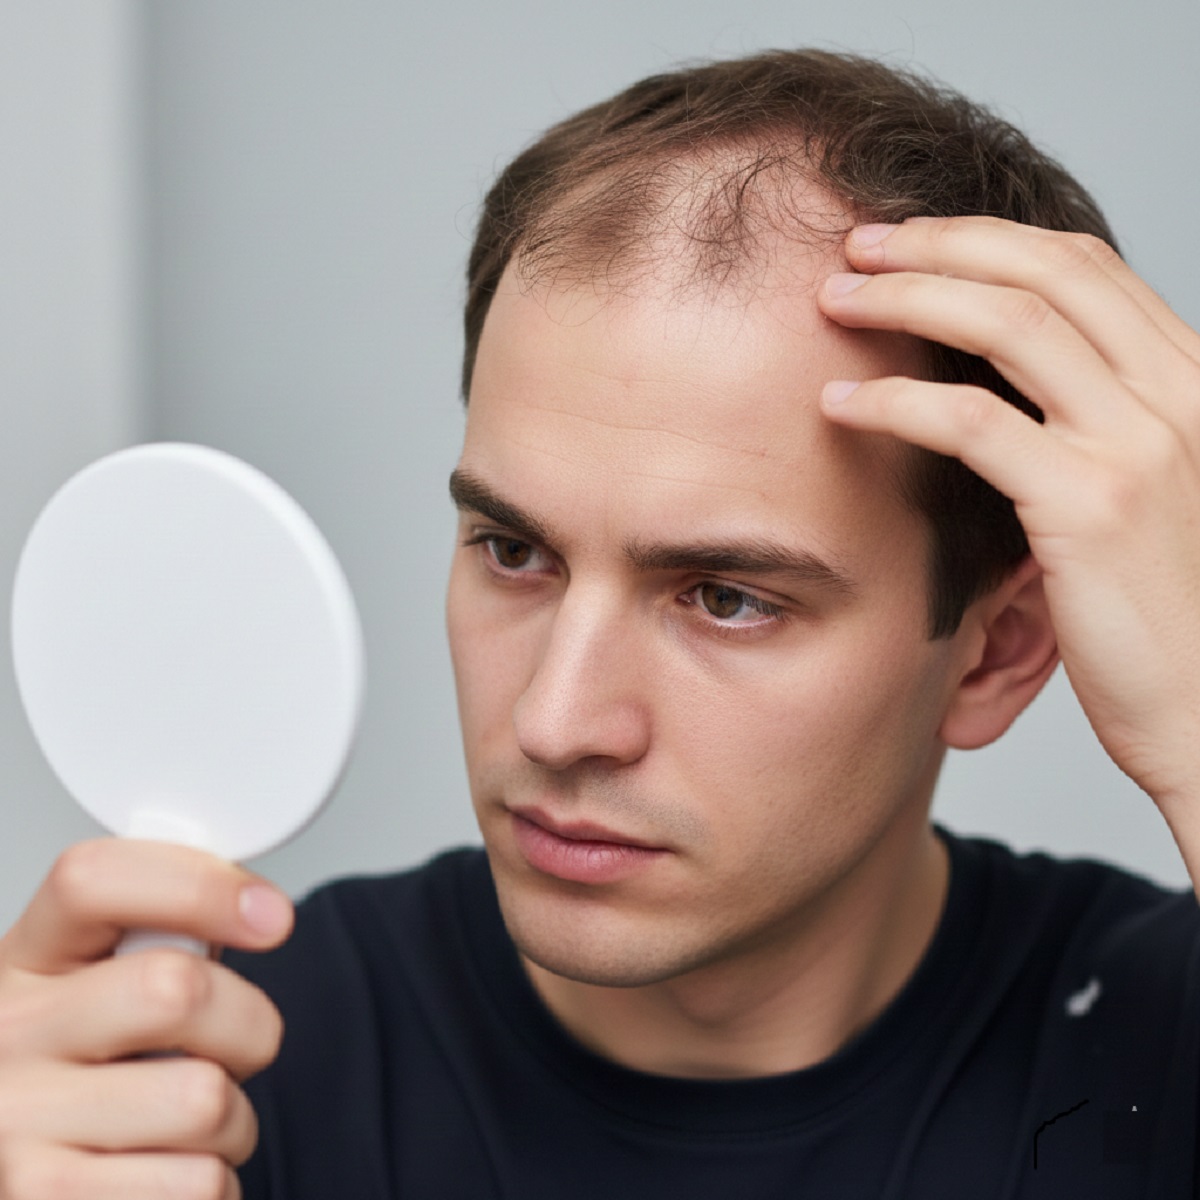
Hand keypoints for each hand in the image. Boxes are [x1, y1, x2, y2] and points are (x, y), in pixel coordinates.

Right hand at [0, 838, 292, 1197]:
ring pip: (204, 1100)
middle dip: (248, 1025)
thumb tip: (257, 907)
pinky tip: (164, 1177)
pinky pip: (196, 1184)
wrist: (34, 1182)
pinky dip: (212, 1188)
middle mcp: (7, 1034)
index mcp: (25, 962)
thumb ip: (166, 941)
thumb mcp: (100, 993)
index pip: (93, 879)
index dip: (200, 885)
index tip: (271, 916)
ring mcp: (14, 1125)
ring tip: (187, 1128)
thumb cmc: (87, 1083)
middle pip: (177, 989)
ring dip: (232, 1124)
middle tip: (233, 1048)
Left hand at [817, 216, 1199, 861]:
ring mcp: (1139, 442)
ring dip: (905, 299)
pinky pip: (971, 423)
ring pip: (1005, 324)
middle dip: (936, 245)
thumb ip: (1098, 431)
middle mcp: (1177, 393)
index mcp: (1190, 381)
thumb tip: (1007, 398)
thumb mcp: (1149, 496)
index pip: (1084, 268)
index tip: (912, 241)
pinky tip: (841, 405)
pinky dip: (894, 402)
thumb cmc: (1171, 617)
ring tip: (834, 302)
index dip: (987, 240)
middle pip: (1042, 271)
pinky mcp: (1090, 503)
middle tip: (855, 246)